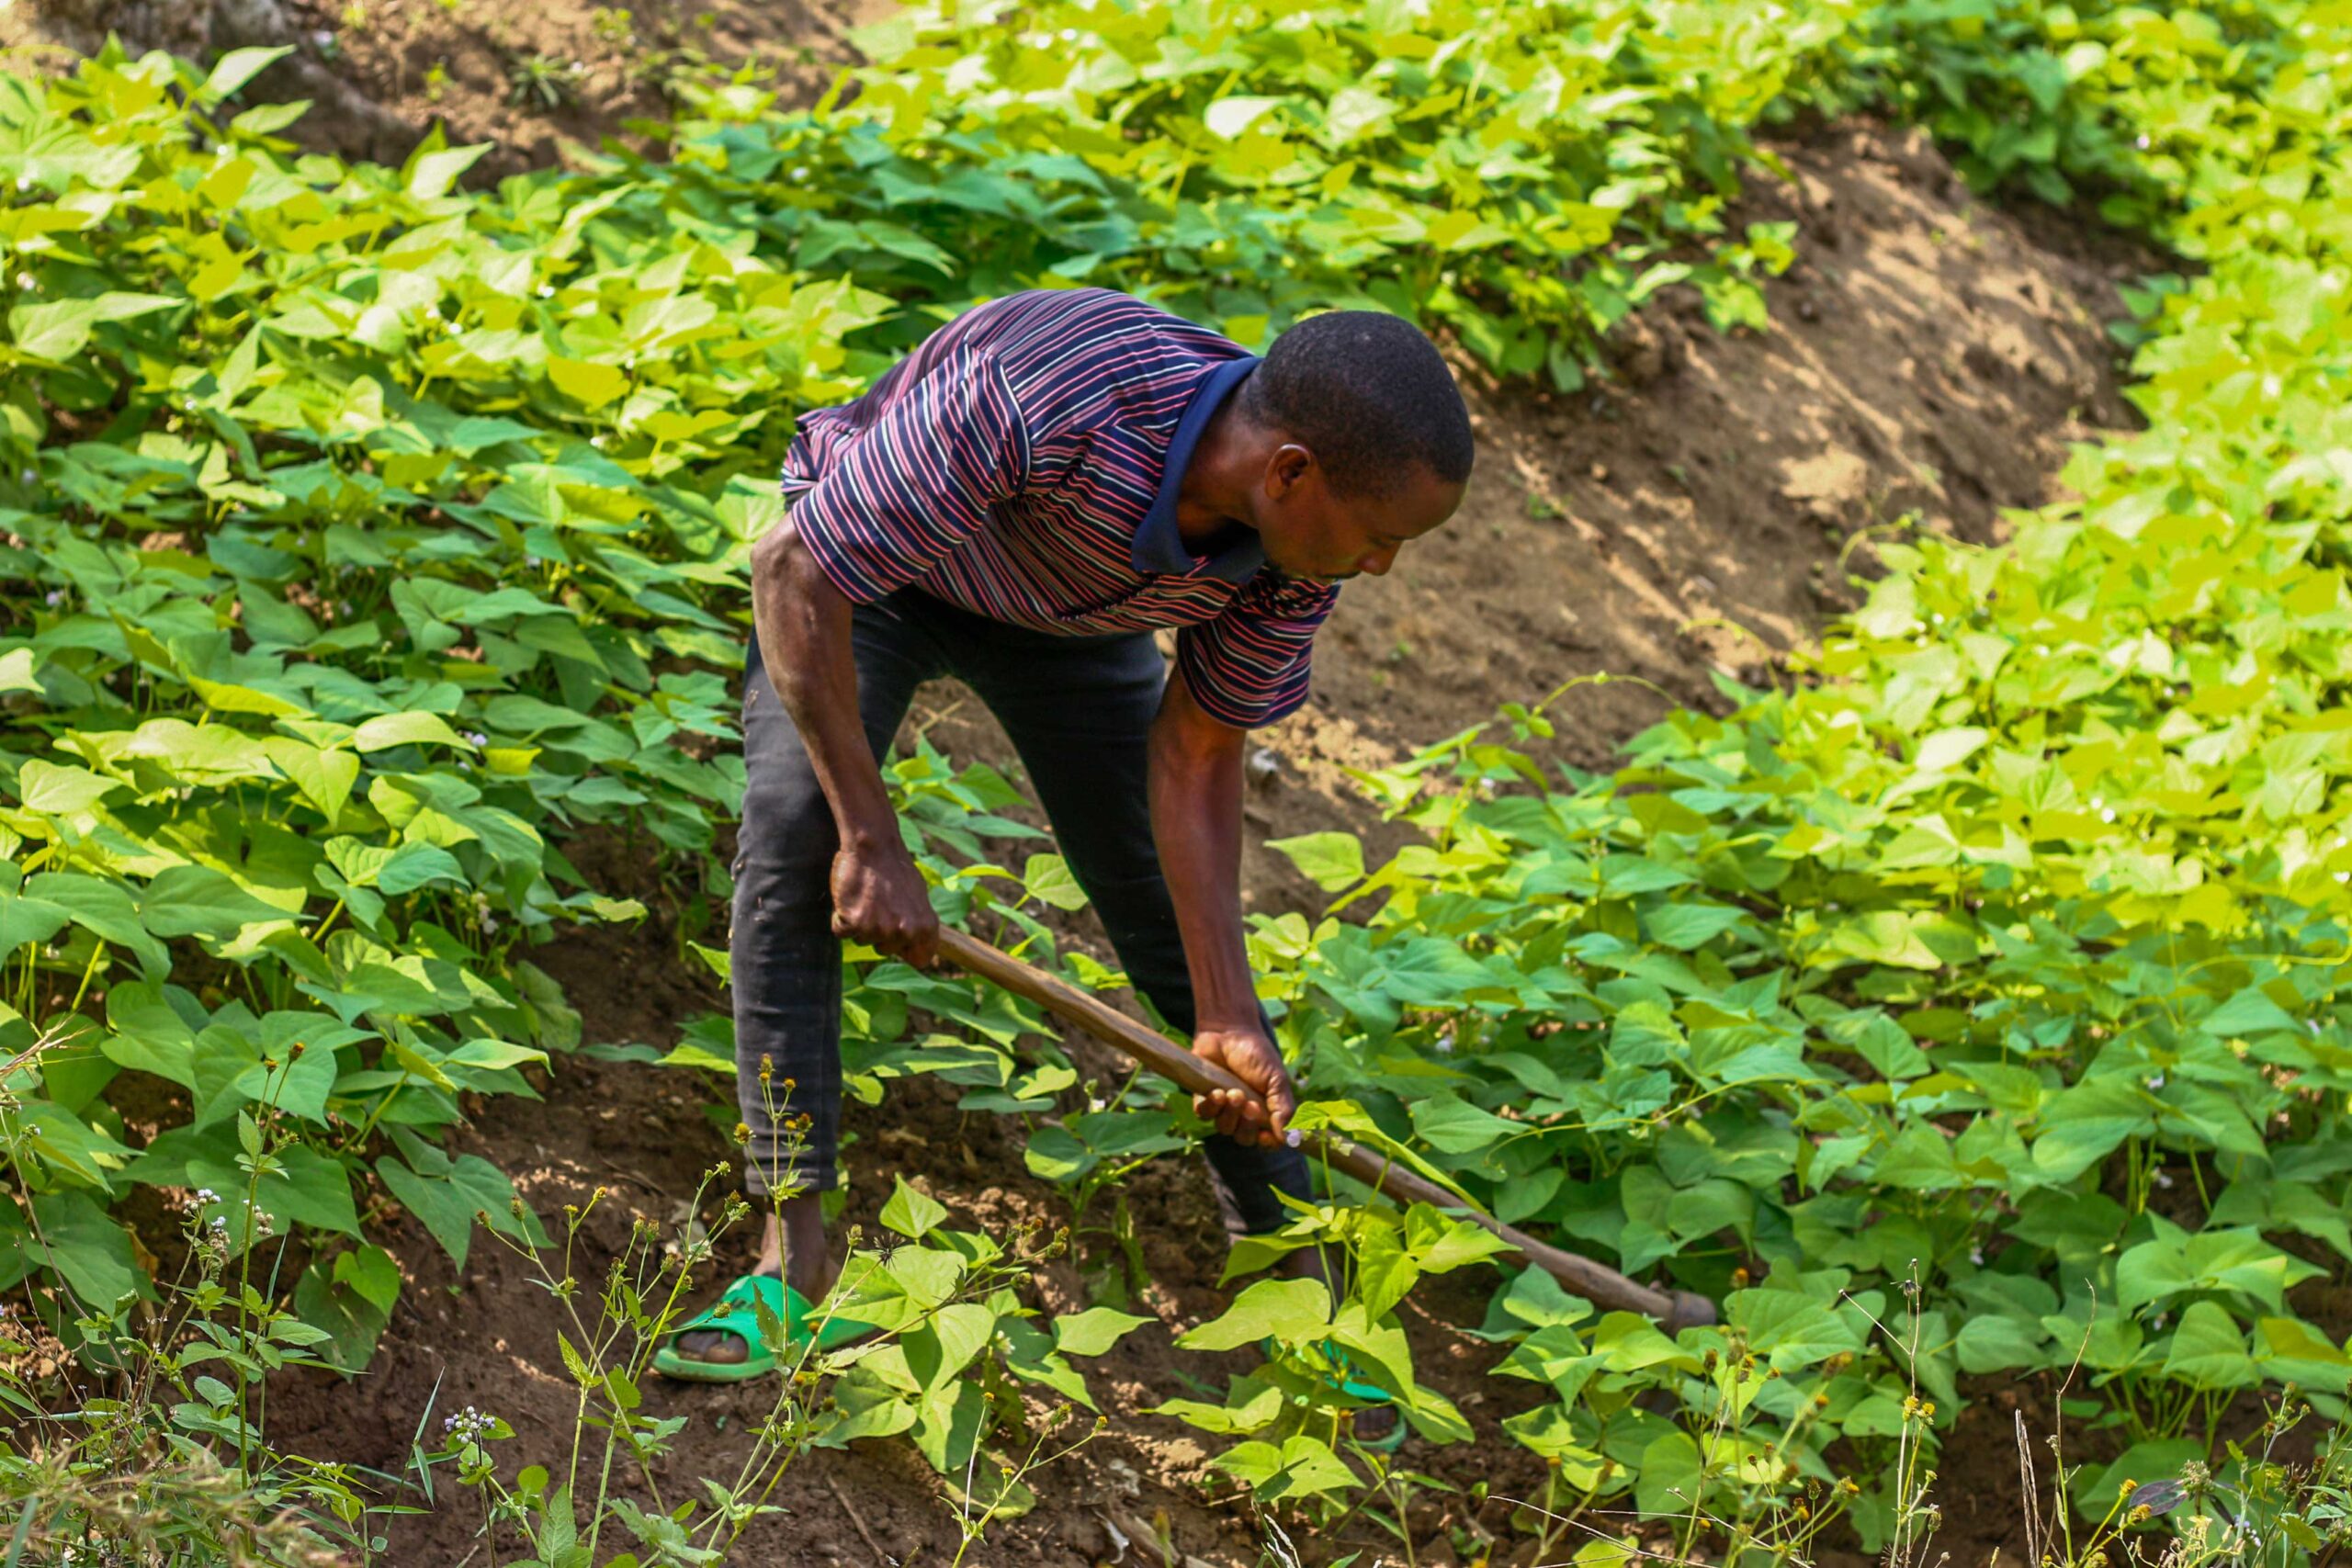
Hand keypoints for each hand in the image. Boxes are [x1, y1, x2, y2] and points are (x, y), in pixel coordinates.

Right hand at [829, 837, 937, 966]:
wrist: (874, 845)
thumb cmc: (895, 869)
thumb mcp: (918, 897)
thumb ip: (918, 924)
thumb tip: (919, 949)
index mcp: (926, 927)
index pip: (920, 959)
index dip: (906, 952)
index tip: (898, 941)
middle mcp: (905, 932)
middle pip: (884, 951)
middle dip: (877, 932)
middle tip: (878, 904)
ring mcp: (879, 928)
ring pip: (861, 940)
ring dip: (858, 922)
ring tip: (865, 897)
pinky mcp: (854, 922)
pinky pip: (840, 931)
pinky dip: (840, 917)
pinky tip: (850, 897)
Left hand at [1191, 1026, 1298, 1148]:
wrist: (1229, 1031)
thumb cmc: (1257, 1054)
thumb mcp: (1277, 1080)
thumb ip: (1284, 1109)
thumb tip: (1291, 1140)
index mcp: (1266, 1111)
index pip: (1267, 1140)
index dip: (1267, 1143)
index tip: (1266, 1137)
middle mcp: (1244, 1113)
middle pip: (1245, 1138)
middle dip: (1247, 1126)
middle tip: (1249, 1106)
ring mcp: (1223, 1108)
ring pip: (1224, 1129)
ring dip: (1229, 1114)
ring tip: (1233, 1092)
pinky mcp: (1204, 1099)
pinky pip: (1204, 1116)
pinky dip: (1211, 1107)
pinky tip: (1217, 1092)